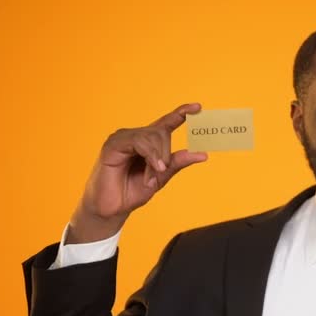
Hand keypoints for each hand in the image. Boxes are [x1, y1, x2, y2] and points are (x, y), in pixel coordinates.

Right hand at [67, 103, 207, 243]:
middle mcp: (135, 136)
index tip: (198, 107)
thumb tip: (203, 154)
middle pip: (162, 132)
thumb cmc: (133, 191)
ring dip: (157, 159)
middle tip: (160, 173)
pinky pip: (139, 142)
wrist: (112, 208)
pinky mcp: (113, 144)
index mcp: (148, 142)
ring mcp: (123, 138)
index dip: (181, 113)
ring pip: (152, 136)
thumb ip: (178, 163)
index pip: (166, 122)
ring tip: (152, 176)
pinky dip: (150, 155)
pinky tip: (153, 167)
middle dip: (166, 154)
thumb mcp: (161, 176)